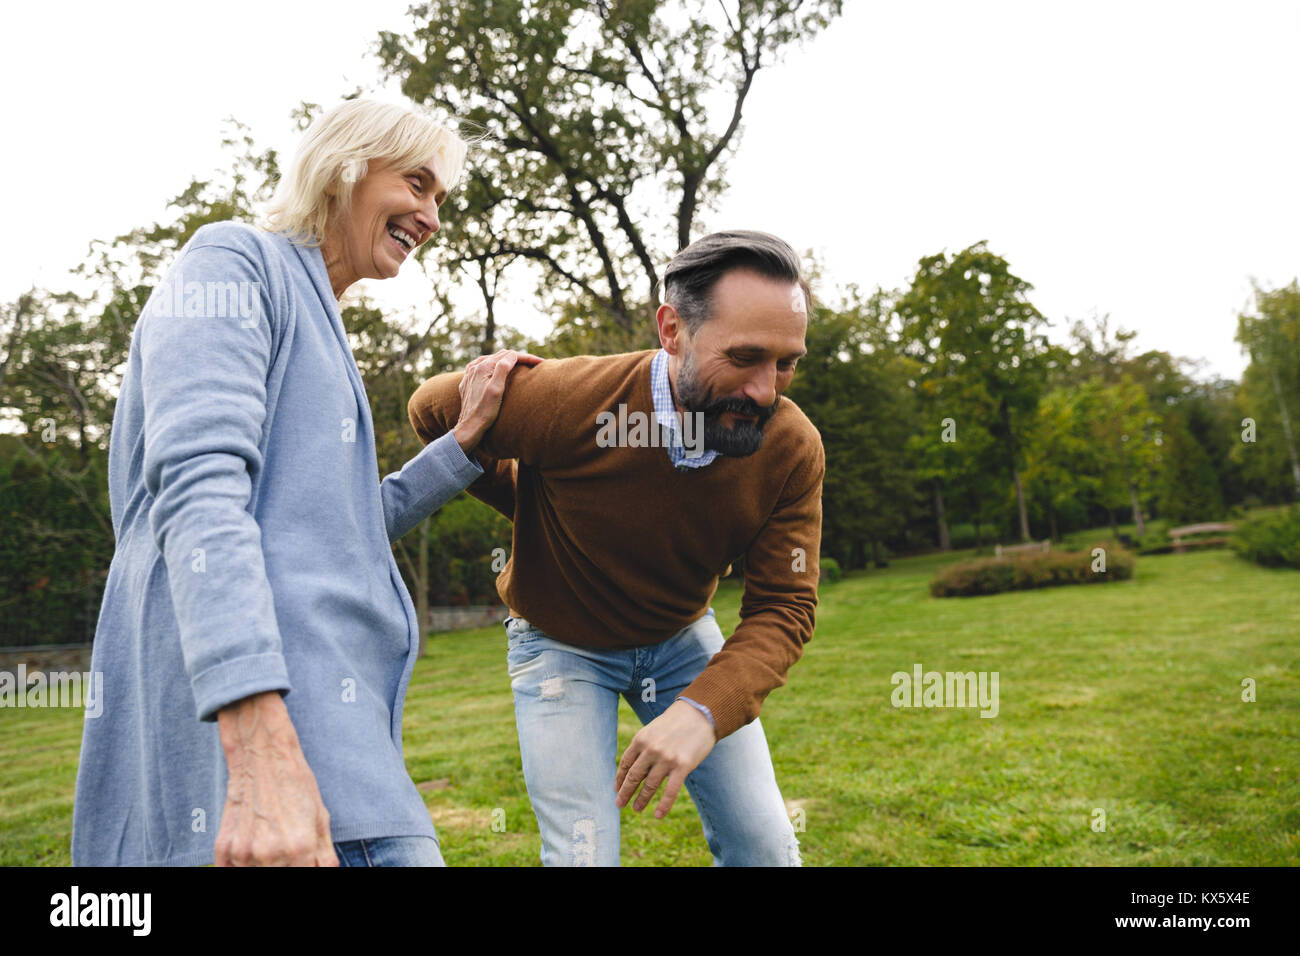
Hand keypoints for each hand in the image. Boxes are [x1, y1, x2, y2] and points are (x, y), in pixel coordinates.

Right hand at [214, 691, 337, 866]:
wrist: (261, 756)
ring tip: (271, 842)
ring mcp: (243, 852)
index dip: (305, 870)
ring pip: (255, 875)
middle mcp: (270, 854)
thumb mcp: (320, 816)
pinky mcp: (223, 848)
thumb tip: (326, 872)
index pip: (304, 877)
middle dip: (288, 867)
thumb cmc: (295, 783)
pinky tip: (253, 846)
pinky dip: (243, 865)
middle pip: (279, 877)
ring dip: (265, 866)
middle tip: (288, 851)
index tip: (304, 863)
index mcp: (300, 847)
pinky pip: (232, 870)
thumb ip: (324, 854)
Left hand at [453, 349, 543, 453]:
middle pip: (501, 356)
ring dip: (506, 360)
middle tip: (535, 363)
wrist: (469, 427)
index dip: (526, 358)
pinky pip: (483, 368)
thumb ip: (502, 369)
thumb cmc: (485, 411)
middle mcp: (474, 367)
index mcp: (483, 367)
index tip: (541, 362)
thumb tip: (512, 355)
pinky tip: (498, 370)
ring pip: (492, 360)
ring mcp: (470, 374)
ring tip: (520, 365)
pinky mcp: (468, 382)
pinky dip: (495, 366)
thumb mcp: (496, 390)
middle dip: (518, 358)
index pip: (509, 355)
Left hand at [614, 700, 716, 817]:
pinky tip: (658, 815)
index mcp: (641, 739)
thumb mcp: (654, 730)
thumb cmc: (676, 723)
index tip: (616, 789)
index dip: (620, 778)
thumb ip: (645, 748)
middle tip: (620, 804)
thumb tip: (637, 771)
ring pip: (650, 786)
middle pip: (634, 776)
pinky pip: (670, 791)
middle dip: (625, 792)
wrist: (700, 713)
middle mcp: (651, 750)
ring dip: (641, 799)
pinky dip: (663, 805)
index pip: (626, 763)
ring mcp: (666, 759)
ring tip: (637, 808)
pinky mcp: (682, 766)